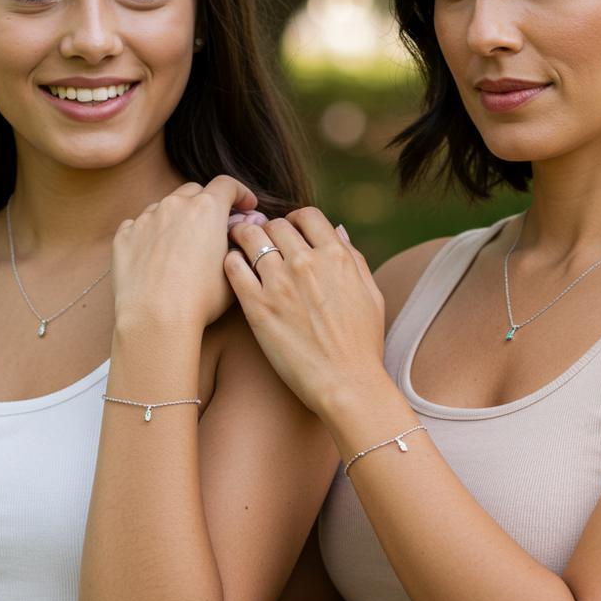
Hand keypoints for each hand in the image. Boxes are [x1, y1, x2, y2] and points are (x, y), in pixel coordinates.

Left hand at [111, 176, 258, 330]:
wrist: (155, 319)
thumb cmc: (200, 299)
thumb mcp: (231, 271)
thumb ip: (237, 245)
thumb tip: (239, 234)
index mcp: (207, 209)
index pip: (227, 186)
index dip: (240, 193)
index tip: (245, 205)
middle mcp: (175, 206)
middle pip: (194, 191)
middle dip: (207, 204)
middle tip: (213, 227)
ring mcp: (145, 219)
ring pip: (165, 207)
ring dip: (177, 219)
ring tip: (181, 247)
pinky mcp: (124, 236)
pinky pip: (139, 225)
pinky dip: (150, 234)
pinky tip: (156, 256)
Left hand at [225, 207, 385, 414]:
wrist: (346, 383)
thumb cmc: (363, 343)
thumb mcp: (370, 293)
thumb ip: (353, 258)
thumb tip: (337, 231)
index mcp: (336, 256)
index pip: (307, 216)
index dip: (295, 220)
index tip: (288, 231)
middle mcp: (307, 263)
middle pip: (275, 225)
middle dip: (268, 229)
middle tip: (260, 239)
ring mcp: (280, 283)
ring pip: (250, 238)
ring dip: (243, 237)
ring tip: (238, 245)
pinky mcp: (257, 306)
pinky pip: (233, 267)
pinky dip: (230, 261)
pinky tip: (233, 268)